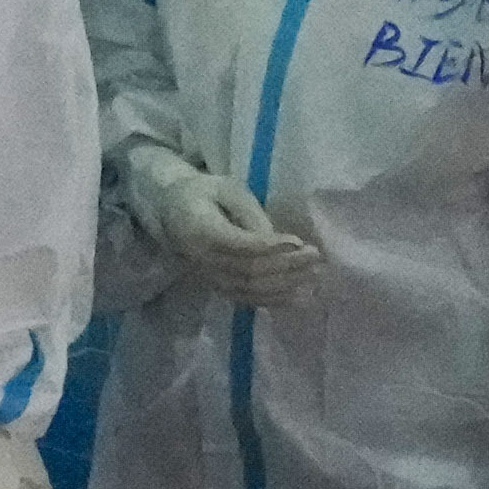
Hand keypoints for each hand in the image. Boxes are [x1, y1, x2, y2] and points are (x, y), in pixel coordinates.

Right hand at [110, 132, 324, 302]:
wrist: (172, 212)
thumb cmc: (204, 193)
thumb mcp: (226, 188)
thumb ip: (248, 211)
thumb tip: (274, 238)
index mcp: (200, 230)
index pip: (238, 245)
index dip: (269, 247)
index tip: (298, 241)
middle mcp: (202, 260)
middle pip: (248, 270)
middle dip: (286, 266)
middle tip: (316, 256)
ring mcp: (209, 278)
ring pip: (250, 289)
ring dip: (285, 286)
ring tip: (314, 275)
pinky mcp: (218, 287)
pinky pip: (247, 299)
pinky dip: (274, 299)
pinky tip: (299, 296)